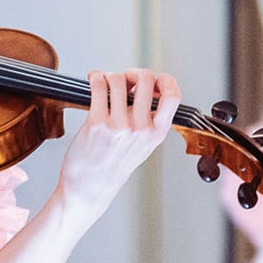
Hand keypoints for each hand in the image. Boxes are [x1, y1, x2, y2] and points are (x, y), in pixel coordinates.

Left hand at [55, 68, 182, 212]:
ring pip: (118, 79)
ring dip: (110, 76)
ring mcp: (119, 126)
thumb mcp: (142, 147)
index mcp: (156, 133)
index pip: (172, 96)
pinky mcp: (97, 123)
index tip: (154, 80)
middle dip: (132, 73)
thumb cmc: (112, 167)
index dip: (164, 81)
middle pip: (144, 79)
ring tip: (104, 83)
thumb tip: (145, 87)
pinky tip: (94, 81)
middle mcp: (140, 129)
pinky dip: (95, 78)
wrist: (89, 188)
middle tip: (124, 80)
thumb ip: (148, 120)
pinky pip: (99, 86)